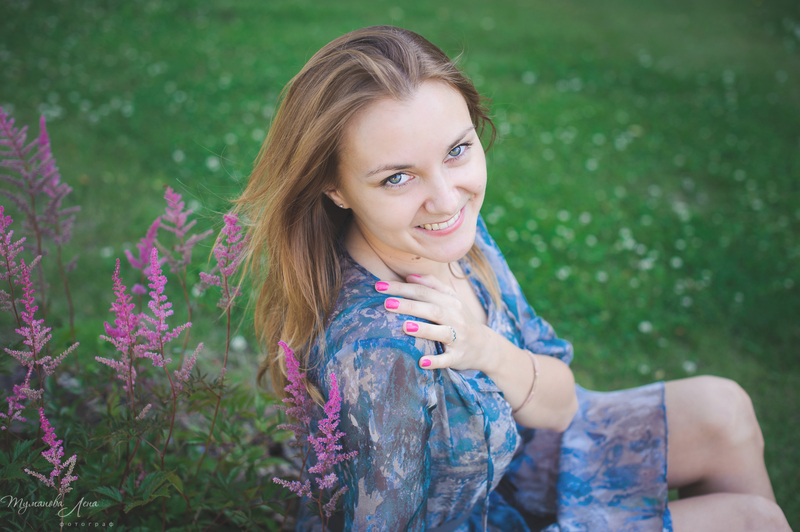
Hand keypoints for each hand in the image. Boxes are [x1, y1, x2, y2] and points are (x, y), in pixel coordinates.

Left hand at [376, 274, 493, 371]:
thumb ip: (432, 286)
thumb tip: (409, 276)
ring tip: (405, 327)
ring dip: (424, 329)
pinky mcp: (458, 357)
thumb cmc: (460, 319)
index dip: (402, 288)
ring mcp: (458, 338)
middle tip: (387, 304)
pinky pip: (447, 360)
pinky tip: (421, 362)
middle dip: (409, 306)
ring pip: (441, 332)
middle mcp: (456, 318)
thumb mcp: (452, 299)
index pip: (424, 291)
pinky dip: (435, 361)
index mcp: (451, 301)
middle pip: (431, 309)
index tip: (379, 287)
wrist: (485, 346)